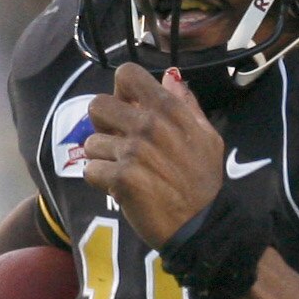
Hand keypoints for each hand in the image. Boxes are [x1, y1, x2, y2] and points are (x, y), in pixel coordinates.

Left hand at [80, 63, 227, 244]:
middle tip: (118, 141)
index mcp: (168, 110)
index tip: (128, 108)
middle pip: (97, 105)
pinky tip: (119, 187)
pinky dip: (101, 182)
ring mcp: (132, 152)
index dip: (121, 90)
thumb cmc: (203, 181)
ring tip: (123, 170)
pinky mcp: (120, 178)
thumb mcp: (208, 137)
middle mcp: (148, 125)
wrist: (200, 224)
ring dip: (103, 158)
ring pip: (91, 143)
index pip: (127, 74)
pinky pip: (91, 170)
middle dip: (103, 124)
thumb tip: (170, 78)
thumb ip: (186, 104)